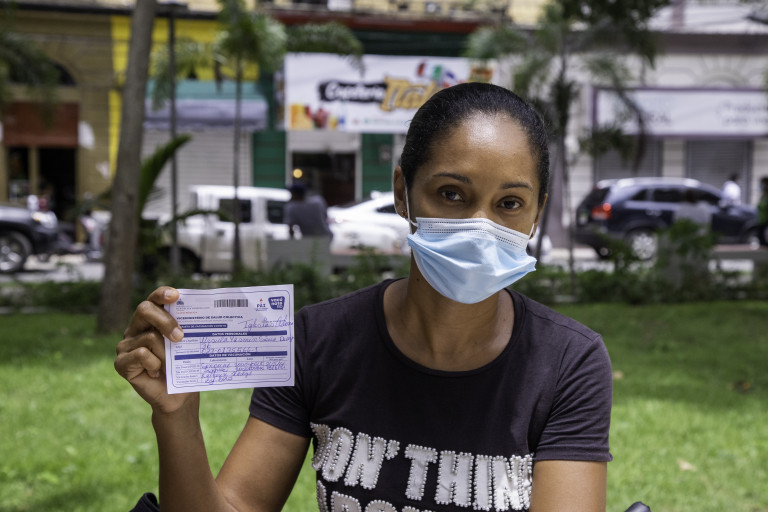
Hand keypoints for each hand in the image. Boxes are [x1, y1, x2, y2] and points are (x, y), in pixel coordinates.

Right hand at [115, 286, 195, 413]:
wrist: (177, 395)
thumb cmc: (183, 365)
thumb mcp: (187, 344)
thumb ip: (185, 329)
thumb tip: (198, 317)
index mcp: (152, 319)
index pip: (154, 299)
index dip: (162, 294)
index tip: (176, 296)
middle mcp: (136, 328)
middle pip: (145, 310)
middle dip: (165, 321)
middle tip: (180, 337)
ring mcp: (126, 344)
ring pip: (149, 337)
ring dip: (165, 353)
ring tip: (168, 365)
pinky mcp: (121, 362)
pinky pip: (141, 355)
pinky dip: (154, 365)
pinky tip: (156, 373)